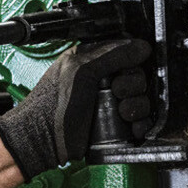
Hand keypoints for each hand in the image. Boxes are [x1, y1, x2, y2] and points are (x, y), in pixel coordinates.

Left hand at [0, 39, 151, 178]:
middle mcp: (101, 79)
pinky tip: (133, 127)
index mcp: (90, 59)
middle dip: (134, 86)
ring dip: (138, 106)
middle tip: (118, 93)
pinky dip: (141, 123)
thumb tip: (142, 47)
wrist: (45, 140)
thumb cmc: (53, 104)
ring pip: (141, 98)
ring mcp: (108, 101)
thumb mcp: (80, 71)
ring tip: (122, 113)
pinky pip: (139, 120)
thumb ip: (111, 55)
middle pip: (139, 76)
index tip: (125, 71)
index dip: (133, 62)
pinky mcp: (113, 123)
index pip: (127, 53)